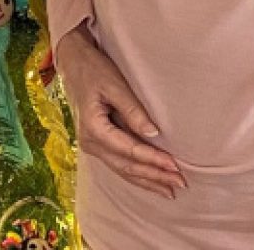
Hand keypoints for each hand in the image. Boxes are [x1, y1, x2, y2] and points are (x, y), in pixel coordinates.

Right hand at [56, 23, 186, 198]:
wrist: (73, 63)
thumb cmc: (94, 69)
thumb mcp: (114, 85)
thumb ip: (133, 110)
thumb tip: (154, 134)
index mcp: (93, 128)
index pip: (129, 150)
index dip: (153, 160)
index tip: (175, 166)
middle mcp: (89, 143)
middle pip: (126, 166)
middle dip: (154, 176)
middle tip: (180, 183)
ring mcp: (91, 146)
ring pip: (122, 170)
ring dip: (147, 180)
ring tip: (170, 190)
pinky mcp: (96, 143)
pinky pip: (118, 163)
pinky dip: (136, 173)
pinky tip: (150, 180)